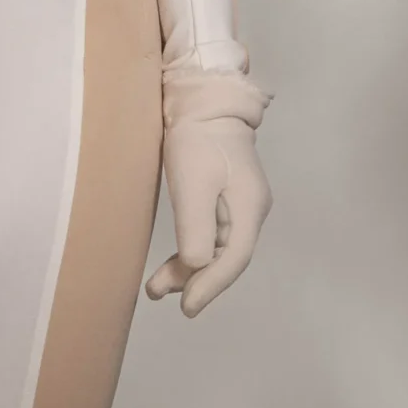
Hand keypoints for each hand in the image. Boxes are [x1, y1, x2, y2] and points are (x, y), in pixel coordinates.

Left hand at [146, 66, 271, 318]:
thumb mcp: (193, 184)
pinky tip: (173, 260)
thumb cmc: (197, 139)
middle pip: (227, 257)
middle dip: (196, 281)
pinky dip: (191, 249)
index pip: (234, 259)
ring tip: (156, 286)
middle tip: (162, 295)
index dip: (210, 286)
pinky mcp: (226, 196)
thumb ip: (196, 228)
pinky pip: (211, 233)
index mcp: (250, 208)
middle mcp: (251, 210)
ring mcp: (240, 203)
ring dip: (189, 268)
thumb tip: (196, 267)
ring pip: (217, 248)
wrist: (204, 99)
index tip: (186, 308)